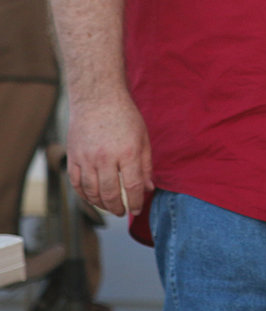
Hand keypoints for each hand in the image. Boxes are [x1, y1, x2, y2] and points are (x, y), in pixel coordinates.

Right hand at [66, 94, 153, 216]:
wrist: (98, 99)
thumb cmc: (124, 117)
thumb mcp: (143, 137)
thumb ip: (146, 164)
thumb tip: (148, 188)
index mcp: (127, 152)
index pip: (132, 186)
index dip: (135, 202)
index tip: (137, 209)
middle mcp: (106, 158)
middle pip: (110, 193)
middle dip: (117, 208)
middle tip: (122, 212)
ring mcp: (86, 158)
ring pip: (91, 192)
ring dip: (101, 204)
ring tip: (109, 207)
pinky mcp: (73, 157)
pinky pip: (76, 184)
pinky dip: (84, 195)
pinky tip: (92, 198)